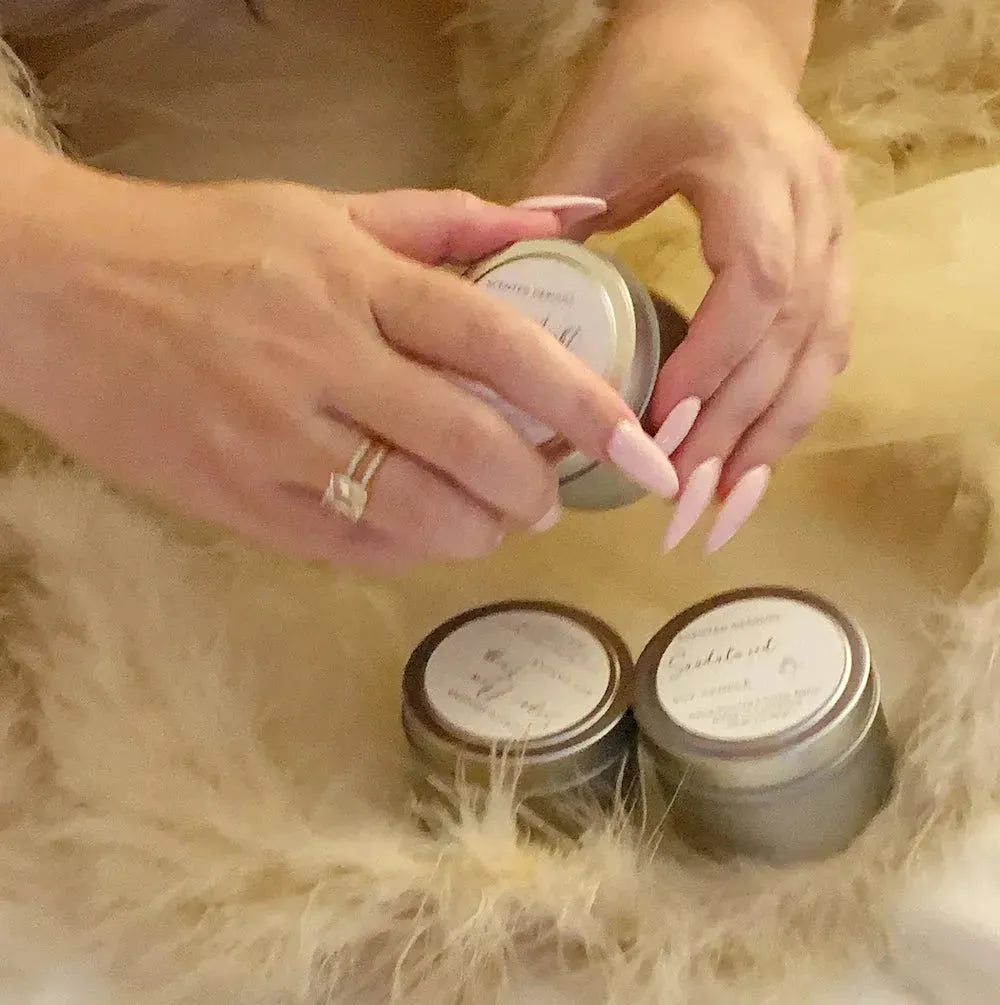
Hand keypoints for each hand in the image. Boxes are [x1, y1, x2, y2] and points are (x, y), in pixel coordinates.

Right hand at [0, 152, 678, 568]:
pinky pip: (350, 547)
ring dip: (478, 528)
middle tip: (548, 495)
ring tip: (492, 516)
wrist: (58, 292)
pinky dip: (407, 549)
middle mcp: (320, 361)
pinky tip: (420, 530)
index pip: (498, 344)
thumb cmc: (201, 242)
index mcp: (352, 280)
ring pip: (414, 514)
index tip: (640, 447)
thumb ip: (446, 221)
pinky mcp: (239, 500)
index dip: (584, 401)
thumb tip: (555, 222)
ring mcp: (275, 440)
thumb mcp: (322, 208)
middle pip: (469, 447)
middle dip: (533, 487)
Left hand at [529, 5, 849, 550]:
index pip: (758, 281)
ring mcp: (835, 231)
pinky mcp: (834, 258)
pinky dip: (786, 416)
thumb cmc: (647, 84)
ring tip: (719, 513)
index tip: (658, 423)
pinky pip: (824, 350)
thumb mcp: (587, 141)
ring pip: (821, 354)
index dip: (713, 361)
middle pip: (795, 336)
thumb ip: (548, 224)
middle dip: (735, 428)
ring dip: (770, 440)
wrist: (721, 41)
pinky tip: (749, 469)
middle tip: (680, 503)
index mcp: (753, 165)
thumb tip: (505, 324)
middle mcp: (814, 202)